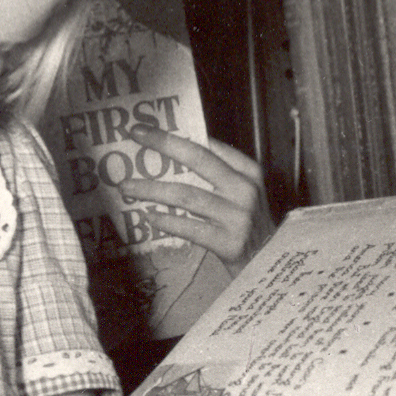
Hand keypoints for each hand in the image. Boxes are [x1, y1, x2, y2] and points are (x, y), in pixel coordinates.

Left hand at [120, 126, 272, 274]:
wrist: (269, 266)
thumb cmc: (246, 226)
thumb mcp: (240, 195)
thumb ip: (217, 175)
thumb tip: (171, 153)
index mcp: (248, 172)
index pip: (208, 146)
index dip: (174, 136)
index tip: (144, 129)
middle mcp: (245, 190)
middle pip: (198, 159)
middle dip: (164, 145)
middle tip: (134, 136)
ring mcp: (238, 217)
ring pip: (186, 195)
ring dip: (152, 190)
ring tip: (127, 187)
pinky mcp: (229, 243)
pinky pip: (190, 228)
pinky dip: (167, 221)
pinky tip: (148, 217)